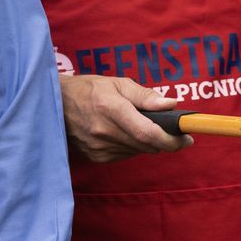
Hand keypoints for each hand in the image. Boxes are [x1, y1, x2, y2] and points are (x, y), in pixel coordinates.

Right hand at [58, 75, 188, 161]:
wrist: (54, 104)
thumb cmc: (88, 90)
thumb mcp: (116, 83)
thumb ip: (144, 95)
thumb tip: (170, 105)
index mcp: (111, 108)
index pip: (148, 133)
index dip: (172, 139)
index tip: (187, 138)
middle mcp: (103, 131)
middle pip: (147, 145)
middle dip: (165, 140)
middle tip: (173, 131)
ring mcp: (98, 147)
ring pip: (138, 150)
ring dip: (146, 142)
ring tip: (138, 125)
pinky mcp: (95, 157)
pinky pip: (125, 155)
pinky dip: (131, 145)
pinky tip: (121, 133)